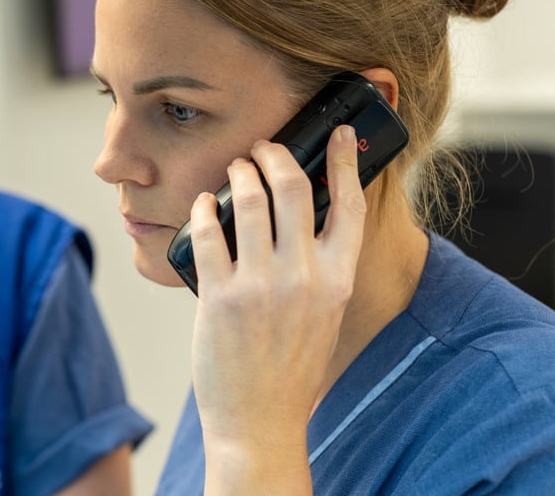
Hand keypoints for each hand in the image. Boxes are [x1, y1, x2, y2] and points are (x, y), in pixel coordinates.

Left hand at [189, 125, 365, 492]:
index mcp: (338, 280)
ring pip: (251, 201)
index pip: (351, 205)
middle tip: (260, 148)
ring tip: (233, 170)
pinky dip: (204, 209)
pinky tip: (203, 204)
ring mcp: (261, 287)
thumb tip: (301, 215)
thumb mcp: (323, 313)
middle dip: (273, 154)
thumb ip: (320, 268)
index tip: (338, 132)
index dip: (346, 160)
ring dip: (238, 174)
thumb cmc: (289, 366)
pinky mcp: (220, 298)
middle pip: (294, 187)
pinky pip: (208, 233)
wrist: (260, 422)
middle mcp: (304, 278)